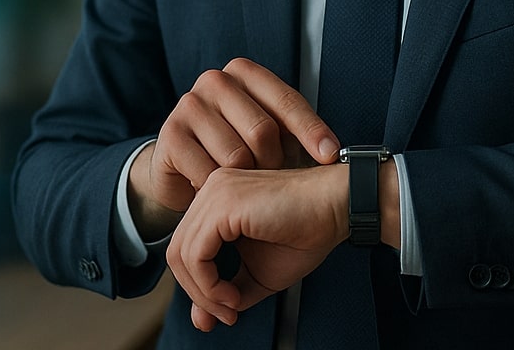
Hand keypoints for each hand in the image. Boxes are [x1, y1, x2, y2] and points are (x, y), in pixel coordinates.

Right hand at [128, 58, 339, 240]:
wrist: (182, 169)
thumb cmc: (235, 147)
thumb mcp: (267, 135)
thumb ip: (294, 134)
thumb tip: (334, 153)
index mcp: (244, 72)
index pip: (286, 100)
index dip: (311, 130)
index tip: (330, 157)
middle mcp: (215, 81)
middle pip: (262, 130)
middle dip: (273, 164)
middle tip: (272, 180)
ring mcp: (189, 105)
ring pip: (236, 156)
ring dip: (246, 181)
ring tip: (244, 186)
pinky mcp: (170, 135)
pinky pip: (208, 173)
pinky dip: (219, 191)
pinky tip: (217, 191)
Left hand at [166, 164, 346, 330]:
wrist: (336, 207)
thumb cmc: (306, 233)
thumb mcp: (258, 274)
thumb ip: (226, 293)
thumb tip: (201, 321)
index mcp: (215, 203)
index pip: (186, 250)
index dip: (199, 287)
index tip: (227, 310)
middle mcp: (209, 192)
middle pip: (177, 253)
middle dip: (198, 294)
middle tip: (227, 314)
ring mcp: (214, 193)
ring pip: (181, 255)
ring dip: (204, 293)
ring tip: (233, 305)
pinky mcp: (223, 203)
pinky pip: (196, 254)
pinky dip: (209, 284)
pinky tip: (233, 294)